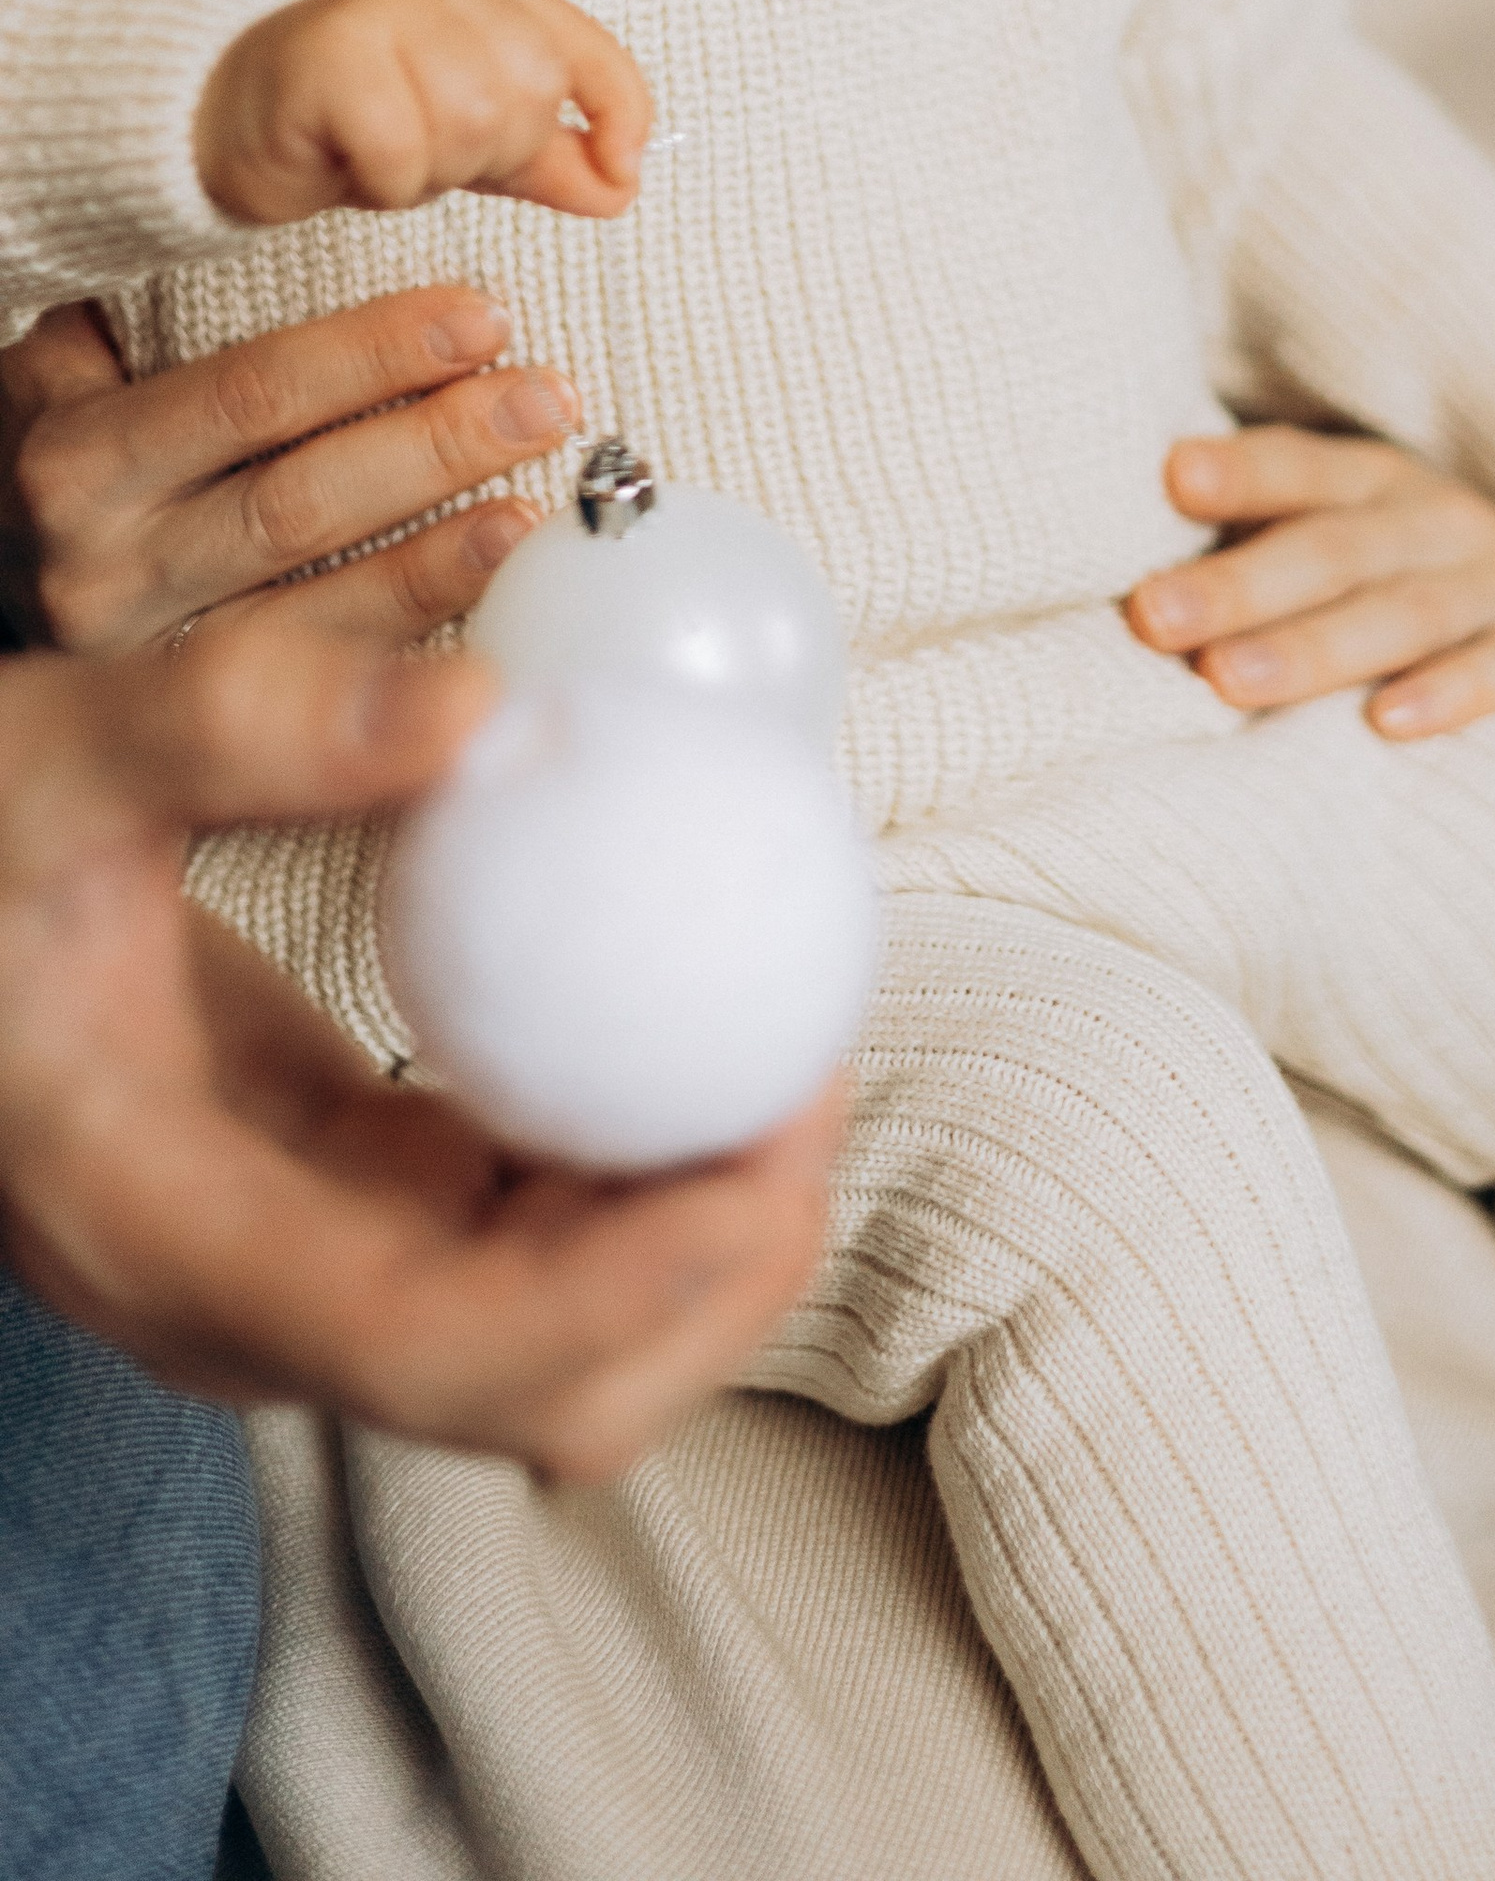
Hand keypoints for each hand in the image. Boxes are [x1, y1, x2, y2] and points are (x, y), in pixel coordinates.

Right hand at [0, 615, 835, 1480]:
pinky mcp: (351, 1210)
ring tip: (793, 1033)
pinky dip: (644, 1156)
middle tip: (813, 1064)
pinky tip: (698, 1010)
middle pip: (532, 1395)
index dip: (620, 1290)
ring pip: (558, 1339)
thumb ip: (245, 719)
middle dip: (714, 1273)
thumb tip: (486, 705)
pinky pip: (537, 1229)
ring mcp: (304, 1268)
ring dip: (702, 1222)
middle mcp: (244, 1299)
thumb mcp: (63, 755)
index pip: (422, 1344)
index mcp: (164, 1229)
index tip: (763, 1149)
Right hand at [2, 288, 577, 656]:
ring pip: (318, 600)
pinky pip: (325, 674)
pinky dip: (417, 628)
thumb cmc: (69, 451)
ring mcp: (150, 652)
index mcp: (81, 456)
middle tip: (546, 398)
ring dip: (445, 550)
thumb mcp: (74, 371)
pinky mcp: (193, 714)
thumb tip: (319, 231)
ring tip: (537, 499)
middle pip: (299, 501)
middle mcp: (106, 562)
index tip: (481, 318)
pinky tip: (488, 590)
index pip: (250, 394)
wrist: (2, 576)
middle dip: (437, 446)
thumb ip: (155, 318)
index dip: (371, 356)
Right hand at [195, 0, 651, 226]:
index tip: (623, 174)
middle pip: (531, 93)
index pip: (592, 51)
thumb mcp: (472, 140)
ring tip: (387, 153)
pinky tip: (349, 161)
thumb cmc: (354, 121)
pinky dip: (384, 181)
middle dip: (491, 152)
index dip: (622, 115)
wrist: (228, 122)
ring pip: (472, 121)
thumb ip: (551, 158)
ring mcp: (380, 8)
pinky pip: (401, 150)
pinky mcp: (326, 56)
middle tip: (428, 151)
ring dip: (432, 169)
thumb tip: (623, 185)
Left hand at [1128, 428, 1494, 737]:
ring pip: (1404, 611)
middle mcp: (1444, 521)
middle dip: (1239, 583)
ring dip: (1313, 647)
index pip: (1306, 470)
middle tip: (1152, 617)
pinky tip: (1389, 724)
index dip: (1242, 471)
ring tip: (1224, 683)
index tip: (1170, 476)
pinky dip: (1455, 693)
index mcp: (1385, 486)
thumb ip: (1274, 546)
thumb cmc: (1446, 581)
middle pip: (1334, 549)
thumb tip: (1137, 580)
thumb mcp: (1373, 541)